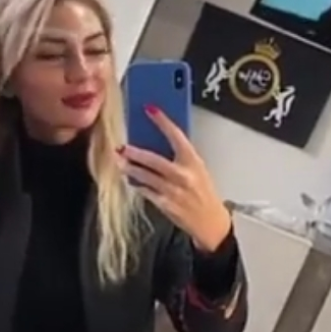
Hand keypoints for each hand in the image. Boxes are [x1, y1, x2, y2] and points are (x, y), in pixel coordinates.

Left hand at [121, 109, 232, 253]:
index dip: (162, 121)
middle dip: (135, 153)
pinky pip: (145, 191)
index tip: (150, 110)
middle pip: (154, 160)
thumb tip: (157, 142)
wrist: (210, 222)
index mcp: (193, 161)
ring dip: (130, 168)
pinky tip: (130, 180)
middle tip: (122, 147)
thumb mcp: (198, 170)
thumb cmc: (204, 193)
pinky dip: (136, 184)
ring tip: (120, 162)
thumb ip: (181, 157)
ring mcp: (173, 191)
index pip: (176, 136)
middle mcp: (183, 175)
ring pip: (145, 176)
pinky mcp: (165, 205)